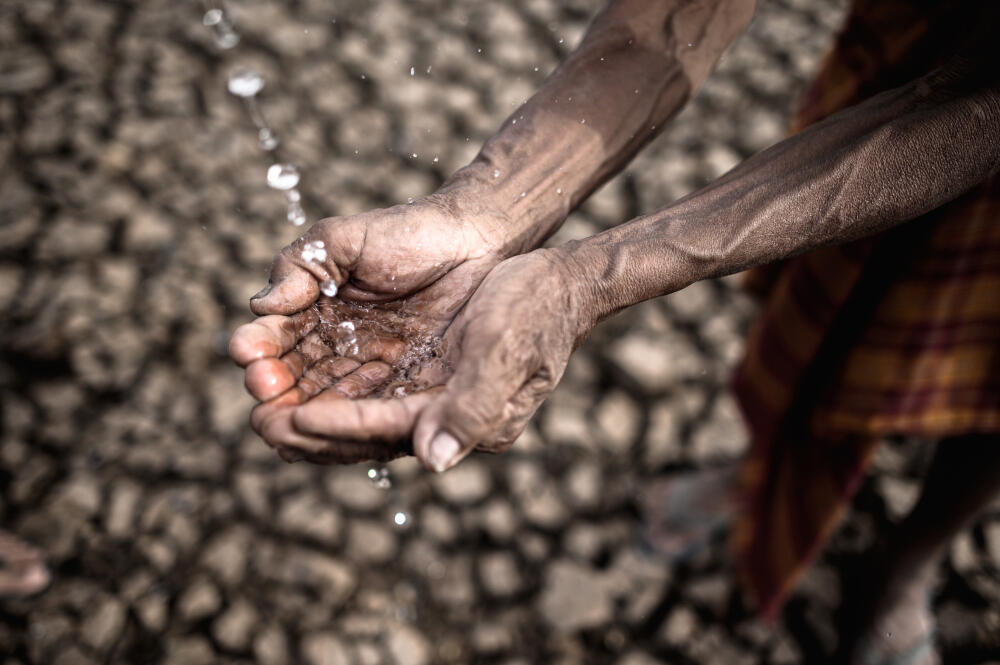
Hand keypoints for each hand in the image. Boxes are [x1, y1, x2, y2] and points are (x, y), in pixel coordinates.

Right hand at [229, 192, 513, 462]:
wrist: (477, 242)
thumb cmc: (410, 233)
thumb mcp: (344, 241)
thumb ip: (301, 268)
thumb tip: (260, 305)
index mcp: (315, 316)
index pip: (277, 341)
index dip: (259, 349)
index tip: (247, 353)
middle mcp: (339, 352)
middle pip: (296, 384)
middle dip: (273, 392)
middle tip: (261, 395)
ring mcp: (373, 374)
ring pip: (329, 407)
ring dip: (305, 418)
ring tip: (285, 424)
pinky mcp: (409, 391)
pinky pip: (377, 415)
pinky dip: (352, 426)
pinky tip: (334, 428)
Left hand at [277, 248, 596, 470]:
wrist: (556, 283)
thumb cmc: (536, 312)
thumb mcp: (507, 353)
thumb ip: (472, 409)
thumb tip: (432, 461)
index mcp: (463, 418)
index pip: (387, 429)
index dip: (337, 426)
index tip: (290, 419)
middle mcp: (441, 416)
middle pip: (363, 433)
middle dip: (310, 430)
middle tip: (259, 422)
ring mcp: (430, 394)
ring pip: (358, 413)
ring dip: (310, 410)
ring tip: (265, 405)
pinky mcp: (424, 372)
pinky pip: (367, 390)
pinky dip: (330, 388)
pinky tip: (300, 380)